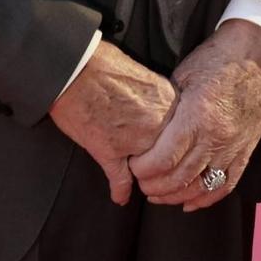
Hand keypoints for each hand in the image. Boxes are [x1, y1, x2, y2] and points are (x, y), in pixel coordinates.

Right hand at [48, 40, 178, 206]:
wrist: (76, 68)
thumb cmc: (105, 64)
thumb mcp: (145, 75)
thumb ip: (158, 97)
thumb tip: (161, 105)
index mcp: (168, 103)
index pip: (184, 132)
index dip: (178, 142)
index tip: (174, 147)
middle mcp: (156, 125)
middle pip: (171, 154)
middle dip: (166, 164)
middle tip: (161, 169)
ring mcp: (134, 142)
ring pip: (149, 170)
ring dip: (147, 178)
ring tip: (144, 182)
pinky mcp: (109, 152)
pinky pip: (120, 179)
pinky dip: (119, 190)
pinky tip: (119, 196)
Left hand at [129, 21, 260, 211]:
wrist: (260, 53)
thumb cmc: (218, 58)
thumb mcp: (184, 75)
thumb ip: (168, 107)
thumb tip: (149, 131)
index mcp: (197, 117)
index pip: (164, 159)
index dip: (143, 170)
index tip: (132, 166)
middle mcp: (217, 138)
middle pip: (180, 178)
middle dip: (154, 186)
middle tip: (140, 183)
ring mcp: (234, 147)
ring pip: (201, 187)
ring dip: (176, 196)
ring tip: (158, 196)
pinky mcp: (247, 150)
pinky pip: (227, 184)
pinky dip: (207, 199)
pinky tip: (189, 203)